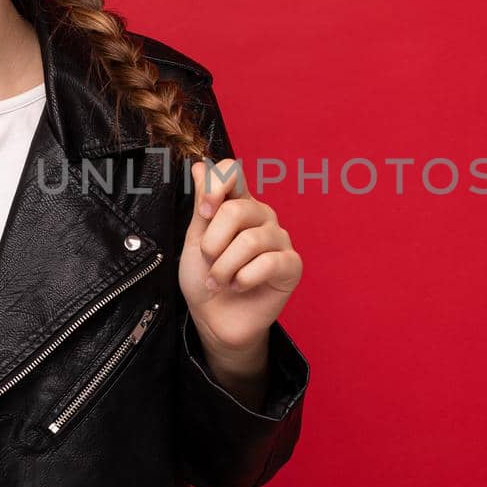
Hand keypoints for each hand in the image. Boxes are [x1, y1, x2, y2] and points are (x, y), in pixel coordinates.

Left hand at [180, 159, 302, 363]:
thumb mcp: (195, 239)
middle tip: (209, 263)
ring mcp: (279, 240)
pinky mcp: (291, 265)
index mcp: (239, 205)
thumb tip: (201, 166)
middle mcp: (262, 217)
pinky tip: (239, 287)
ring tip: (220, 281)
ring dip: (225, 267)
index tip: (203, 212)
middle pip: (237, 210)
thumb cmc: (205, 278)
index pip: (234, 172)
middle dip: (213, 243)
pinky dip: (244, 279)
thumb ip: (202, 204)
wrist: (214, 320)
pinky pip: (268, 263)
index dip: (216, 187)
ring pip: (250, 241)